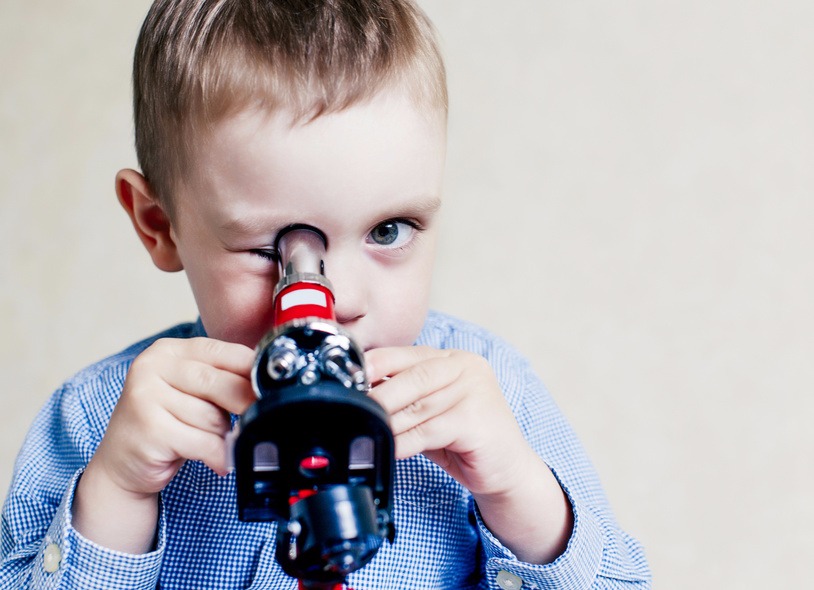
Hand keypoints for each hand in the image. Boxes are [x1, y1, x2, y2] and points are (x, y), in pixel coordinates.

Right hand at [73, 337, 255, 552]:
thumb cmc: (166, 424)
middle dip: (243, 405)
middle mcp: (152, 367)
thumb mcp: (192, 393)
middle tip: (254, 419)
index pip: (224, 351)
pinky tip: (217, 460)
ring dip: (222, 435)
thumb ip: (222, 380)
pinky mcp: (148, 428)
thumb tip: (265, 385)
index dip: (252, 372)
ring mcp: (145, 397)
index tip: (270, 389)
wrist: (121, 464)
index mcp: (169, 351)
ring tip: (208, 440)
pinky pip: (203, 442)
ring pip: (212, 416)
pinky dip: (218, 455)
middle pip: (219, 382)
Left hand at [365, 346, 534, 497]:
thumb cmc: (465, 440)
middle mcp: (467, 368)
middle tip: (353, 409)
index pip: (407, 354)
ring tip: (369, 431)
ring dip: (389, 422)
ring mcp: (476, 392)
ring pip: (419, 405)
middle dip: (379, 395)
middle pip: (413, 376)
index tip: (349, 377)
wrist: (508, 471)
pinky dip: (405, 442)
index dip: (375, 363)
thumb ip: (405, 399)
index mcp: (453, 359)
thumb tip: (361, 394)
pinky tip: (392, 449)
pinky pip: (430, 430)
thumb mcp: (431, 412)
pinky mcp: (477, 420)